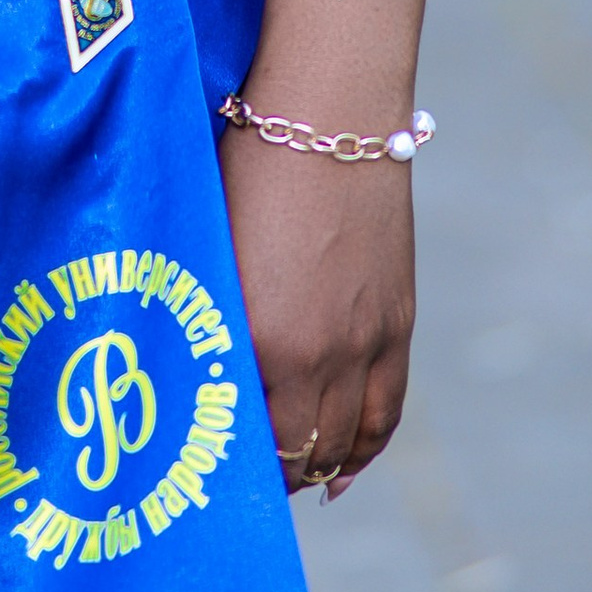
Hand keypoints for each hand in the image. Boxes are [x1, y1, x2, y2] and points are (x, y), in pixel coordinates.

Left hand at [222, 129, 414, 501]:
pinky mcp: (397, 324)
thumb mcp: (213, 245)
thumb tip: (194, 367)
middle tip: (245, 481)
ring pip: (345, 443)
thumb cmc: (248, 163)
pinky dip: (365, 449)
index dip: (231, 466)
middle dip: (273, 476)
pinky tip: (344, 467)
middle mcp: (317, 353)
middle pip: (298, 451)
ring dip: (319, 469)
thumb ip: (213, 314)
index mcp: (260, 335)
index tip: (207, 470)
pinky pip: (386, 413)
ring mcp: (365, 342)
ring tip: (291, 478)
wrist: (330, 110)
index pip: (247, 438)